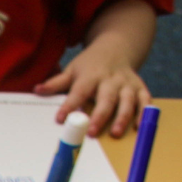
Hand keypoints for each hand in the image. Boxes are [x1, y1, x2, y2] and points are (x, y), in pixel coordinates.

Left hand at [36, 42, 150, 137]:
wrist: (117, 47)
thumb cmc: (90, 65)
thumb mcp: (72, 70)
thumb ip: (56, 83)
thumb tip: (37, 90)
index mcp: (91, 76)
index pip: (79, 92)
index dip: (69, 105)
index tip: (60, 119)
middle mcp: (110, 80)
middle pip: (106, 98)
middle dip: (100, 116)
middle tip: (92, 132)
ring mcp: (127, 84)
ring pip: (127, 100)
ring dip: (123, 117)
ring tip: (115, 133)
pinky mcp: (140, 88)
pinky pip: (145, 100)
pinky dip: (144, 113)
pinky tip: (138, 127)